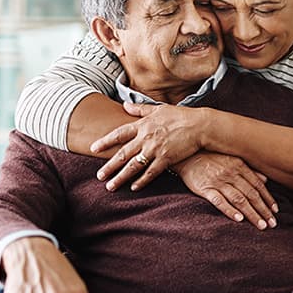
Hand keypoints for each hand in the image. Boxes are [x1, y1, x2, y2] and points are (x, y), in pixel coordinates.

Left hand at [91, 103, 205, 191]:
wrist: (199, 125)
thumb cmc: (180, 116)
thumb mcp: (158, 109)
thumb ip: (140, 109)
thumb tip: (125, 105)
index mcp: (143, 125)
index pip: (119, 134)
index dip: (105, 141)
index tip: (93, 148)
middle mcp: (146, 138)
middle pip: (123, 154)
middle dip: (109, 166)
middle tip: (99, 176)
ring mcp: (155, 149)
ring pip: (134, 166)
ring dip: (121, 177)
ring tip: (110, 186)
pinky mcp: (166, 159)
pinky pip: (151, 173)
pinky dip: (141, 181)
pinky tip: (133, 188)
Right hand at [174, 152, 277, 229]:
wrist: (186, 155)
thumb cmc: (210, 158)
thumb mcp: (231, 159)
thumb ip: (248, 170)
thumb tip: (265, 180)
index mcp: (239, 166)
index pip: (258, 185)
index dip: (268, 199)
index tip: (275, 211)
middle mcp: (231, 174)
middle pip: (251, 194)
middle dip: (263, 210)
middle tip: (272, 224)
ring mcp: (218, 181)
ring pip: (239, 199)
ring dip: (251, 213)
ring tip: (261, 225)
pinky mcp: (205, 189)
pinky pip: (219, 201)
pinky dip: (230, 210)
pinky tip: (239, 219)